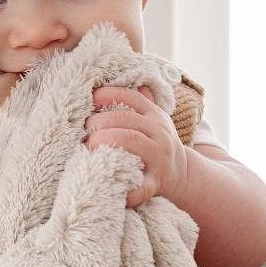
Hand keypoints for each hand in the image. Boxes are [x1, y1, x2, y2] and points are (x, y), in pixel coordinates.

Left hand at [85, 85, 188, 207]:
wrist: (182, 176)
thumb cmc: (155, 145)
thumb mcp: (151, 120)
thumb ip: (136, 102)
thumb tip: (114, 79)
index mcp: (154, 116)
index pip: (132, 97)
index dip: (109, 94)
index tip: (91, 99)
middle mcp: (159, 132)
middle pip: (126, 119)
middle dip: (99, 122)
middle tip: (83, 130)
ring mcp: (159, 157)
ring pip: (131, 140)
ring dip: (105, 140)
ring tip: (88, 146)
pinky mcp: (155, 182)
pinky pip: (141, 185)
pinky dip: (126, 188)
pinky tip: (109, 183)